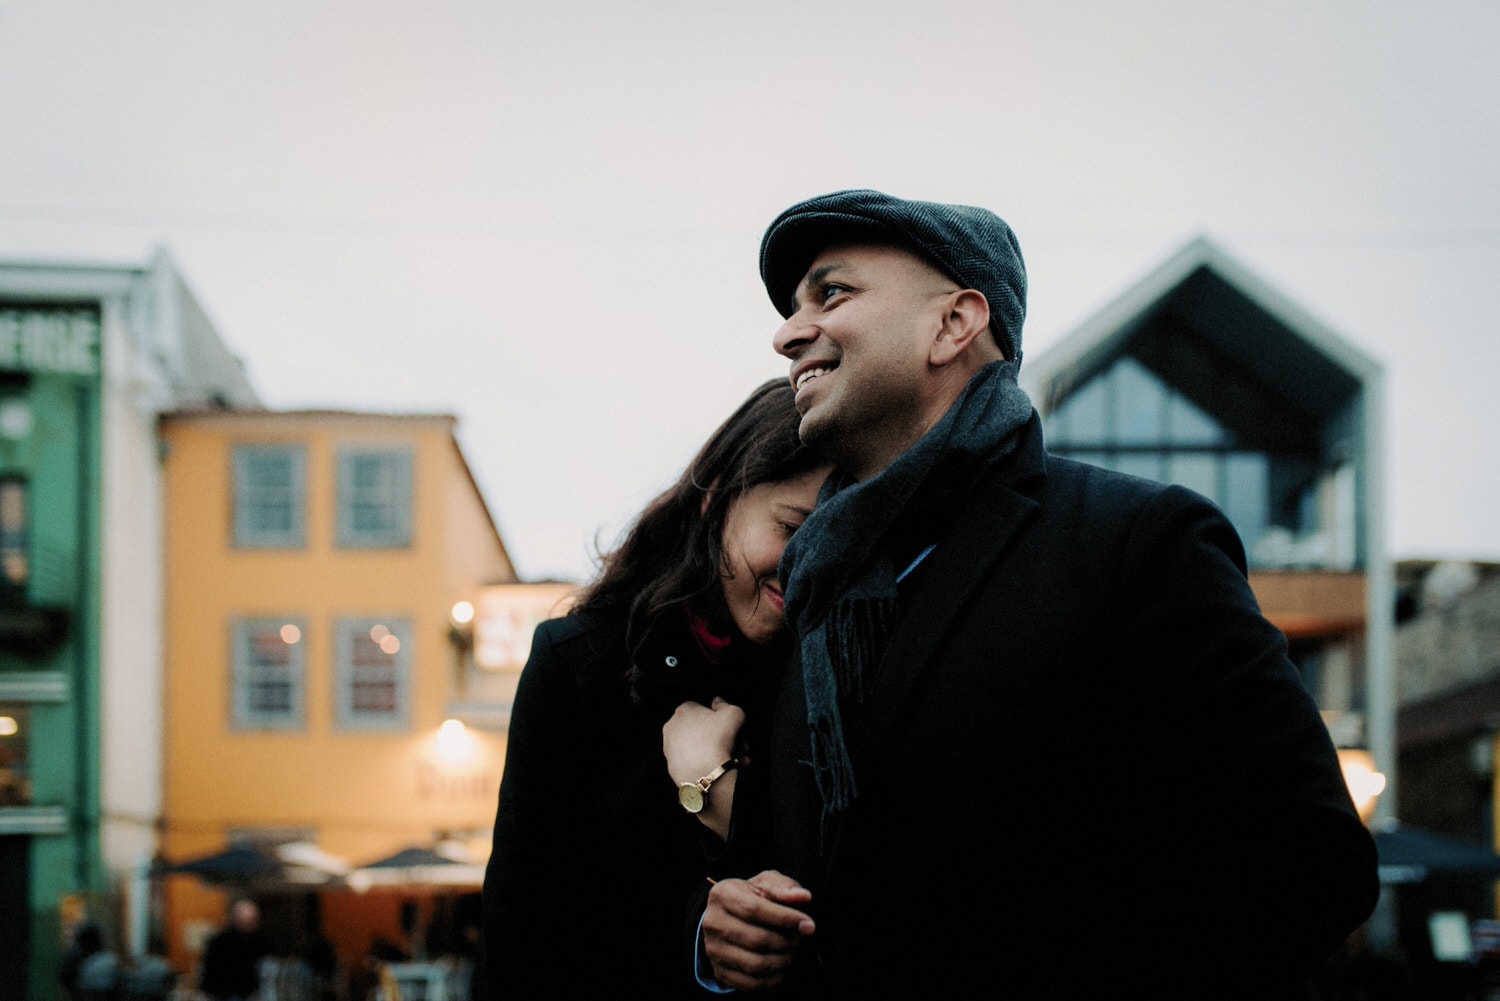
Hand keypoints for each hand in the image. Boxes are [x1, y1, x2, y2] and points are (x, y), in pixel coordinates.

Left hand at [663, 697, 744, 784]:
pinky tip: (720, 768)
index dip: (717, 717)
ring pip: (697, 746)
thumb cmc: (718, 739)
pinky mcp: (671, 766)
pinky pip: (691, 761)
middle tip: (735, 744)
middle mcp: (672, 727)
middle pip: (699, 729)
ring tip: (733, 759)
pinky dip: (704, 763)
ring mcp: (669, 748)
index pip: (700, 708)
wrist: (706, 773)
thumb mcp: (733, 714)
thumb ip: (726, 704)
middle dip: (719, 736)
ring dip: (714, 750)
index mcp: (683, 710)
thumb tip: (718, 703)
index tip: (728, 727)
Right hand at [703, 870, 814, 990]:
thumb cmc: (751, 897)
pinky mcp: (720, 972)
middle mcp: (713, 923)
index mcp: (723, 895)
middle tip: (800, 939)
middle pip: (757, 939)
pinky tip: (782, 967)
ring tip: (792, 951)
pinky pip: (751, 984)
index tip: (809, 925)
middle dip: (787, 942)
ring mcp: (714, 950)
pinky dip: (773, 979)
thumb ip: (785, 888)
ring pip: (755, 964)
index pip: (755, 910)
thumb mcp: (766, 884)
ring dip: (783, 961)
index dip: (785, 918)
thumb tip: (804, 897)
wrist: (728, 917)